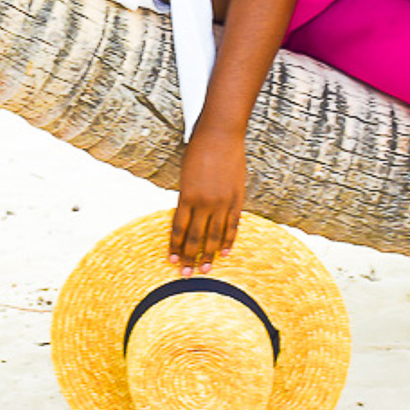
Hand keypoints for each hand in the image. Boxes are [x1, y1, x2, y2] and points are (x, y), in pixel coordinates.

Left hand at [170, 130, 247, 274]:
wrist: (220, 135)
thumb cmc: (198, 150)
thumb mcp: (186, 175)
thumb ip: (187, 198)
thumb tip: (187, 218)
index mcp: (187, 196)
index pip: (179, 229)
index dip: (176, 247)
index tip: (173, 261)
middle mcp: (205, 202)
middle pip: (196, 237)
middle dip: (190, 257)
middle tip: (186, 274)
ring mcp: (222, 202)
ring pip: (215, 236)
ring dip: (209, 254)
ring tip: (205, 269)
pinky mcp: (237, 199)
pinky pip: (232, 225)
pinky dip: (228, 240)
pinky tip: (224, 252)